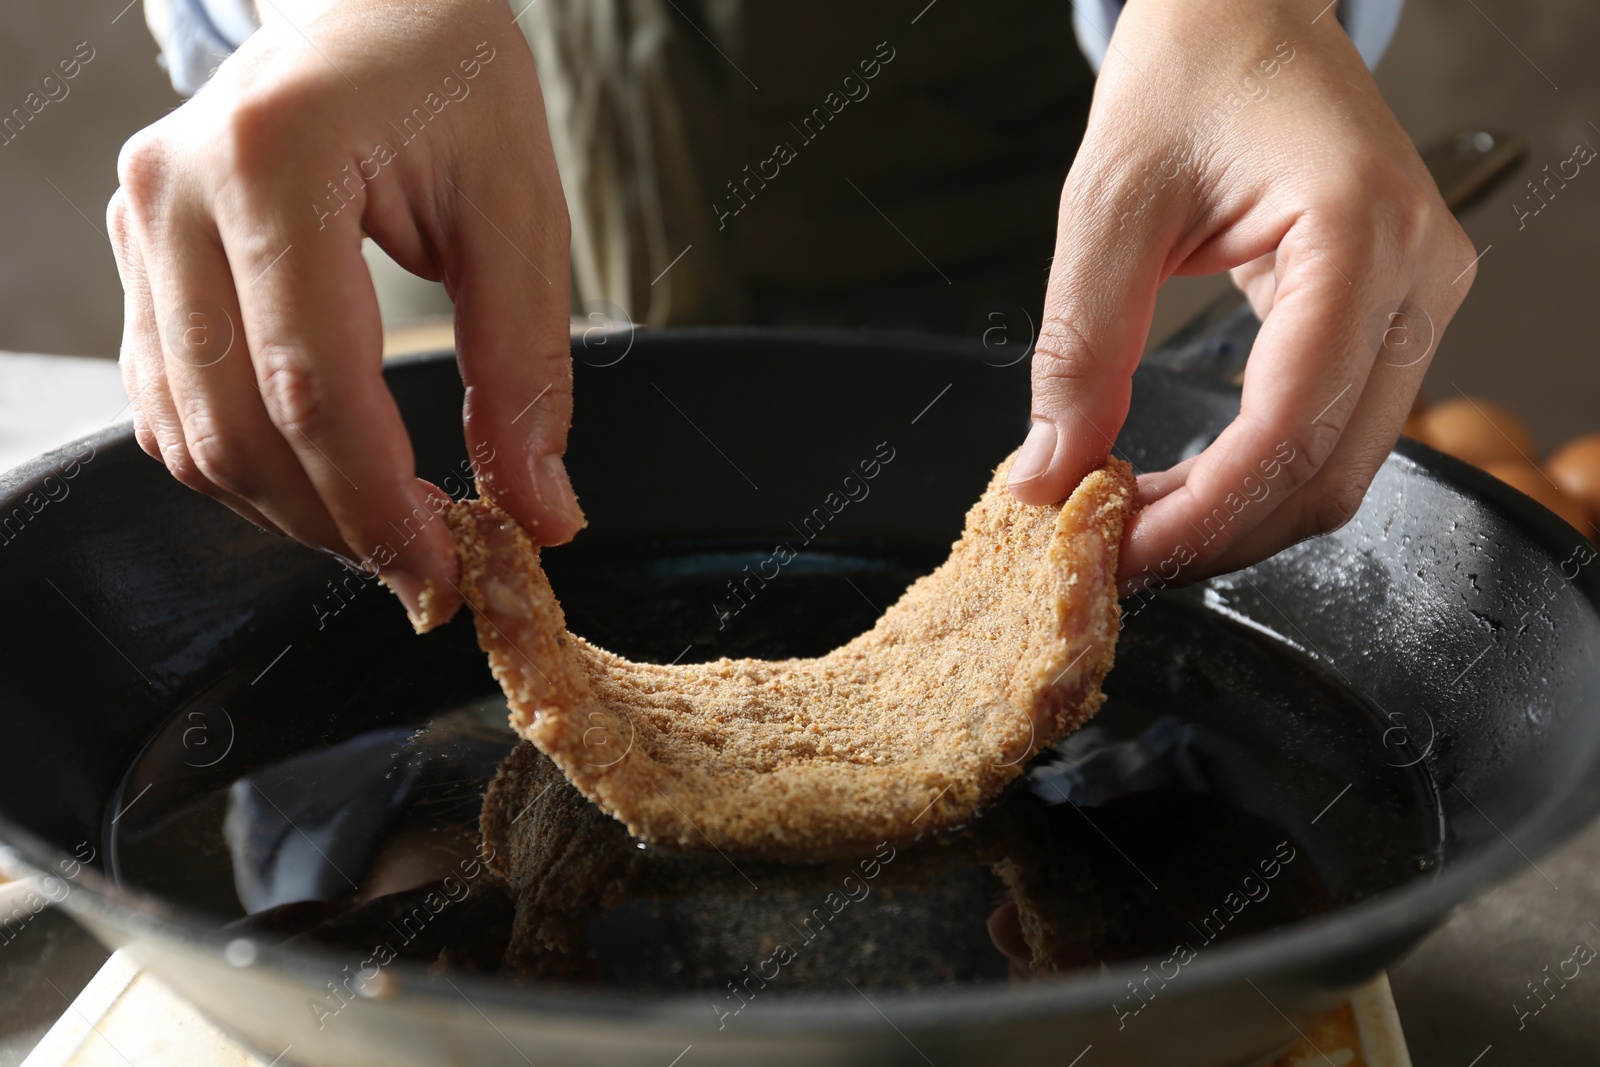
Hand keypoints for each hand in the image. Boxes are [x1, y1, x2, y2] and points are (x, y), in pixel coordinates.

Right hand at [108, 0, 579, 626]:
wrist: (367, 3)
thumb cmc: (452, 81)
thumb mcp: (520, 210)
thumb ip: (528, 366)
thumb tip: (539, 512)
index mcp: (274, 161)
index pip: (312, 385)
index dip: (377, 505)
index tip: (442, 576)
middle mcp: (173, 193)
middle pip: (237, 427)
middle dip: (336, 526)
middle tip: (426, 573)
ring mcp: (137, 224)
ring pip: (187, 433)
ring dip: (288, 511)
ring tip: (387, 533)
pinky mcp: (134, 254)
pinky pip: (167, 402)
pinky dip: (243, 467)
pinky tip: (321, 482)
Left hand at [1006, 0, 1477, 591]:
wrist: (1244, 18)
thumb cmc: (1190, 77)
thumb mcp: (1109, 205)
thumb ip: (1080, 345)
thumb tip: (1049, 469)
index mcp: (1361, 231)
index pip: (1293, 423)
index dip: (1203, 510)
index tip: (1119, 546)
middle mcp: (1417, 274)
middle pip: (1330, 470)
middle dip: (1216, 532)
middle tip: (1114, 553)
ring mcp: (1418, 299)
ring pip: (1342, 468)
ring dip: (1236, 516)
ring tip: (1138, 523)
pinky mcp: (1391, 316)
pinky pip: (1336, 432)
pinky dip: (1257, 477)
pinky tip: (1185, 484)